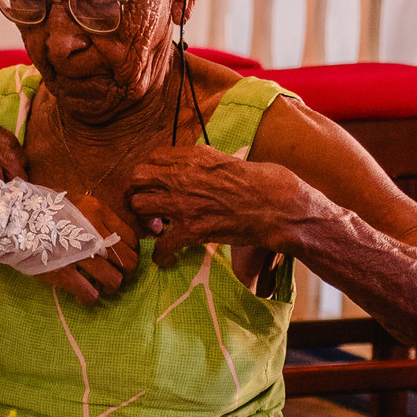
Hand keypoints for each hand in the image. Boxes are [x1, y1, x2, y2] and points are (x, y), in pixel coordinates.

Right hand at [44, 194, 140, 305]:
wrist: (10, 218)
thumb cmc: (39, 210)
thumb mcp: (72, 203)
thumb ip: (92, 217)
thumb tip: (108, 235)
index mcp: (98, 212)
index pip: (131, 239)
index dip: (130, 254)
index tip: (122, 261)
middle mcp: (94, 233)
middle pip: (128, 262)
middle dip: (125, 274)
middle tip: (114, 278)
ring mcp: (80, 255)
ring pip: (113, 280)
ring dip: (109, 287)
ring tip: (99, 287)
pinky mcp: (64, 273)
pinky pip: (89, 294)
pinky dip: (89, 298)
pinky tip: (83, 294)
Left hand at [126, 147, 300, 266]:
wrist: (279, 206)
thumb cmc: (262, 181)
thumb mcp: (227, 160)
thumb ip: (202, 163)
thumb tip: (189, 167)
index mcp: (193, 157)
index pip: (152, 158)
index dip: (151, 173)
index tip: (157, 185)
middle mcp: (183, 177)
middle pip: (136, 178)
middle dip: (138, 192)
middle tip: (149, 205)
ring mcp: (185, 204)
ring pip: (139, 206)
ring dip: (144, 219)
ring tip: (156, 228)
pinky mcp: (193, 230)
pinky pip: (161, 245)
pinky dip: (161, 255)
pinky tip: (167, 258)